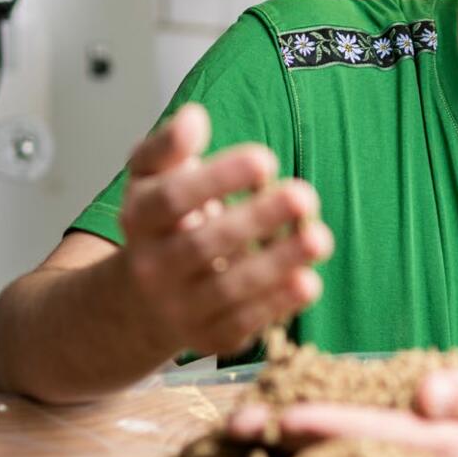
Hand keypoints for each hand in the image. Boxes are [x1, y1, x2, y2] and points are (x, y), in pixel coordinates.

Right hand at [118, 103, 333, 358]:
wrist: (141, 302)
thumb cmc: (163, 227)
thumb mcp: (152, 179)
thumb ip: (170, 146)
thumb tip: (194, 119)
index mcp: (138, 219)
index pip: (172, 198)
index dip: (218, 179)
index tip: (265, 160)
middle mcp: (152, 267)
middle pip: (203, 244)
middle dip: (257, 219)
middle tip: (304, 195)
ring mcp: (178, 307)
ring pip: (227, 290)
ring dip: (277, 265)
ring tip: (318, 239)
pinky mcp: (207, 338)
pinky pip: (243, 323)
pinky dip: (277, 305)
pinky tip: (308, 282)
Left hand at [228, 363, 457, 456]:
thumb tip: (428, 395)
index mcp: (443, 453)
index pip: (381, 435)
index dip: (336, 427)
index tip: (291, 416)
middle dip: (288, 441)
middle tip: (237, 423)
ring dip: (279, 449)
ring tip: (234, 429)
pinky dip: (292, 454)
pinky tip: (256, 438)